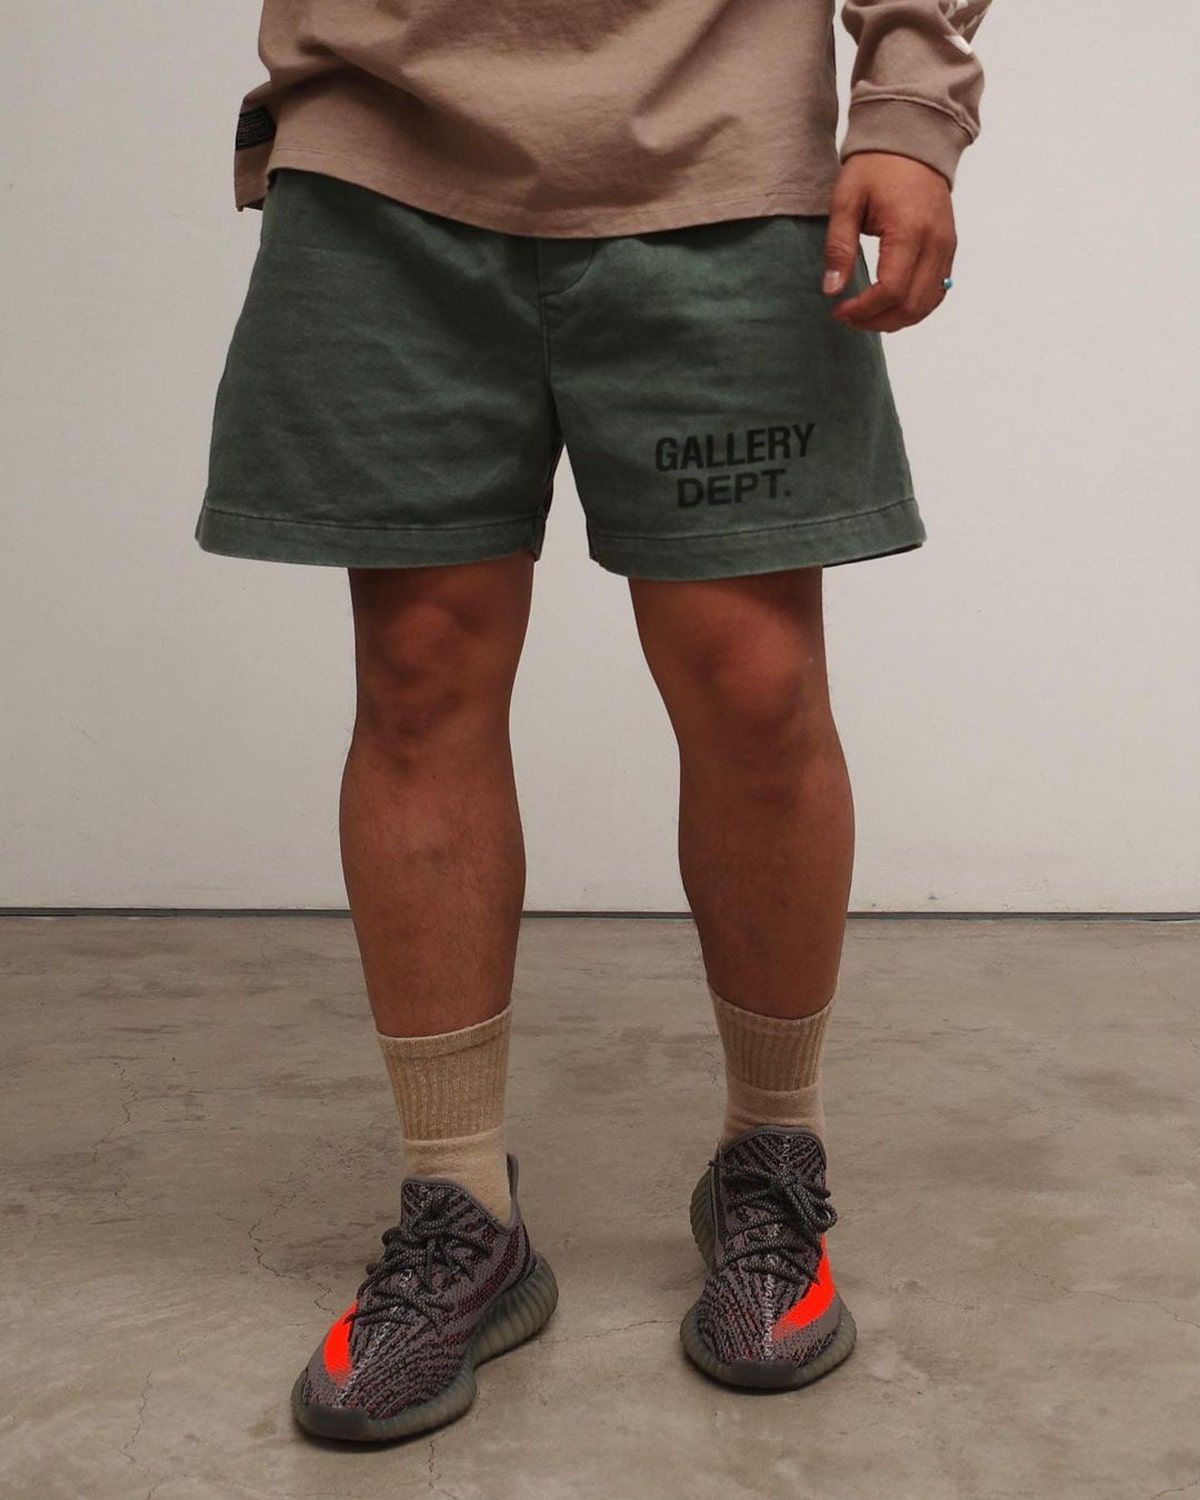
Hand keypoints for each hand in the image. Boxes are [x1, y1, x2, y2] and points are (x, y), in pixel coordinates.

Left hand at [822, 153, 956, 331]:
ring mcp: (947, 247)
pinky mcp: (948, 249)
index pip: (891, 291)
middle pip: (910, 306)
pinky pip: (936, 293)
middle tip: (848, 316)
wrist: (912, 141)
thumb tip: (832, 291)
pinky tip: (888, 305)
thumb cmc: (876, 167)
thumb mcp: (846, 201)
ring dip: (894, 319)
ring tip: (865, 314)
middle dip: (876, 321)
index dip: (864, 310)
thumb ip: (839, 248)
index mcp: (910, 230)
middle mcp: (936, 243)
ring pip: (926, 305)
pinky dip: (912, 307)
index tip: (839, 310)